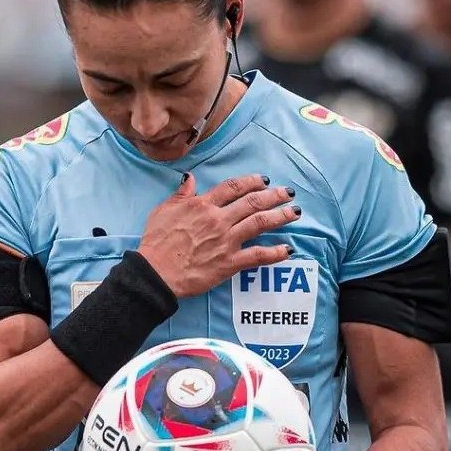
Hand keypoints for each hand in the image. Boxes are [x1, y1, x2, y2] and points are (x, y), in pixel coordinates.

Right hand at [138, 173, 298, 297]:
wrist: (156, 271)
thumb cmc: (156, 241)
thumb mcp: (163, 210)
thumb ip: (181, 194)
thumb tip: (189, 178)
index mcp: (202, 205)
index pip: (232, 188)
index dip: (250, 181)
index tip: (263, 180)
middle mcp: (218, 219)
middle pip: (252, 202)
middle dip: (273, 196)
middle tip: (288, 193)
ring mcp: (226, 241)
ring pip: (259, 224)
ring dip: (280, 217)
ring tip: (294, 212)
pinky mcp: (229, 263)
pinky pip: (257, 256)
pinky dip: (275, 253)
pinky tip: (288, 249)